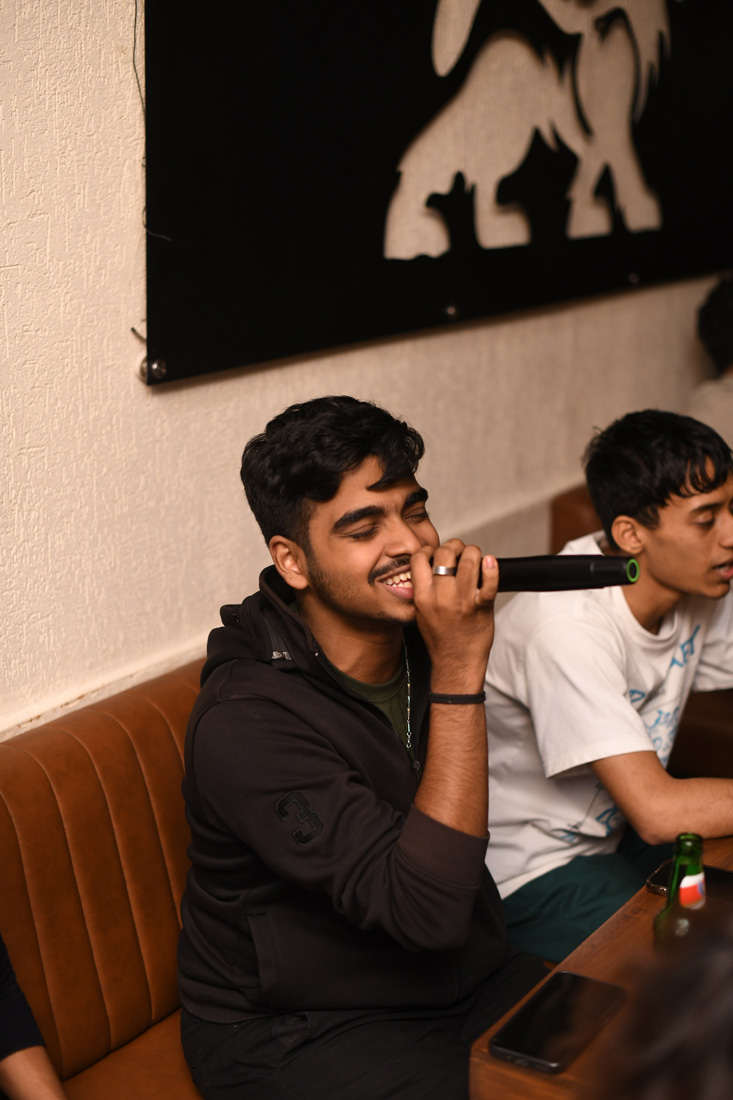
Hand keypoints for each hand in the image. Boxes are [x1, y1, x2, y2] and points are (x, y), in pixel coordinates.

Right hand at [410, 539, 497, 691]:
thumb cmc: (441, 638)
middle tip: (460, 552)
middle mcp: (440, 596)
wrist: (456, 663)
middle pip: (445, 553)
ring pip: (468, 560)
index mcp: (422, 596)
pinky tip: (490, 563)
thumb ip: (424, 588)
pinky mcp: (481, 607)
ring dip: (473, 553)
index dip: (429, 549)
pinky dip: (492, 568)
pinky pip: (489, 582)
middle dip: (454, 546)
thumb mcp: (421, 612)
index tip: (436, 552)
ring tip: (476, 559)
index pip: (419, 558)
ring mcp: (462, 601)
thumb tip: (431, 564)